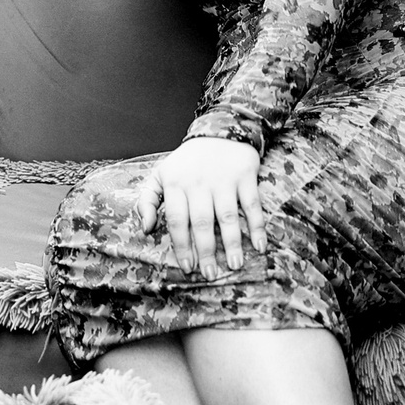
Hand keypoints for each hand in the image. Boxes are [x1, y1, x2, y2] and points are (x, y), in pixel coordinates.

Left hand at [134, 136, 265, 274]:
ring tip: (234, 265)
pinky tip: (258, 245)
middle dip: (206, 251)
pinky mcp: (245, 176)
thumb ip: (146, 200)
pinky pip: (252, 204)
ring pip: (227, 216)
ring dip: (232, 243)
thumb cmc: (187, 162)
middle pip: (202, 222)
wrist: (220, 130)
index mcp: (175, 184)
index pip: (176, 220)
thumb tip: (146, 229)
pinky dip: (257, 226)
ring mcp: (223, 179)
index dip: (181, 245)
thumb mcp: (160, 174)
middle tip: (210, 274)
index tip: (187, 267)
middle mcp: (198, 183)